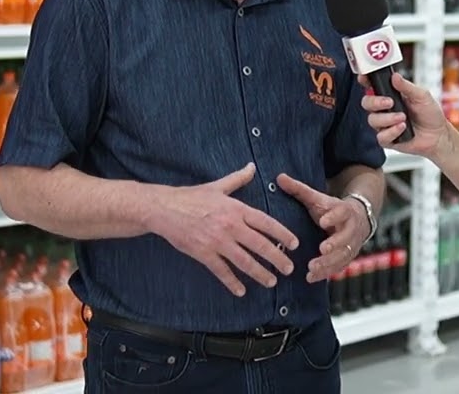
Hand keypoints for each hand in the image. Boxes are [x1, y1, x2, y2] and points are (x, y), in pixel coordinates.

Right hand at [149, 163, 298, 297]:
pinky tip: (241, 291)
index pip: (266, 223)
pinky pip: (221, 271)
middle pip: (260, 245)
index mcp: (236, 209)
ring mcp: (217, 242)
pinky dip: (232, 282)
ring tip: (271, 281)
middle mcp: (230, 226)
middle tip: (289, 269)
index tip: (294, 244)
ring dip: (259, 273)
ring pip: (244, 261)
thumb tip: (251, 166)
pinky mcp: (203, 254)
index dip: (282, 234)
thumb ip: (238, 178)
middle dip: (277, 258)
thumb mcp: (218, 186)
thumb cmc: (191, 197)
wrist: (164, 208)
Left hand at [276, 173, 369, 282]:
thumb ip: (299, 189)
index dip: (334, 216)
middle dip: (335, 244)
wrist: (358, 218)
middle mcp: (350, 229)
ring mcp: (351, 245)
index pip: (342, 212)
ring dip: (329, 263)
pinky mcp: (347, 257)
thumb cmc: (331, 209)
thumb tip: (279, 177)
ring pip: (343, 255)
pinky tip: (311, 278)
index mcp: (344, 211)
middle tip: (322, 250)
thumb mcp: (318, 198)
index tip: (323, 221)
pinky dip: (326, 273)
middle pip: (346, 237)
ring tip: (312, 269)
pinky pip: (339, 267)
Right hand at [360, 72, 449, 158]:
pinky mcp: (388, 139)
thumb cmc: (430, 114)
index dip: (365, 81)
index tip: (364, 78)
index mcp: (391, 95)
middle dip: (375, 102)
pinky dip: (392, 132)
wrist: (438, 136)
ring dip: (388, 118)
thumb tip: (395, 76)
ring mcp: (385, 124)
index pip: (372, 86)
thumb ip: (407, 86)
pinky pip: (381, 136)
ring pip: (373, 120)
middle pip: (366, 103)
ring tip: (403, 117)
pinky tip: (403, 128)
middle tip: (390, 102)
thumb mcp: (422, 96)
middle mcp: (385, 109)